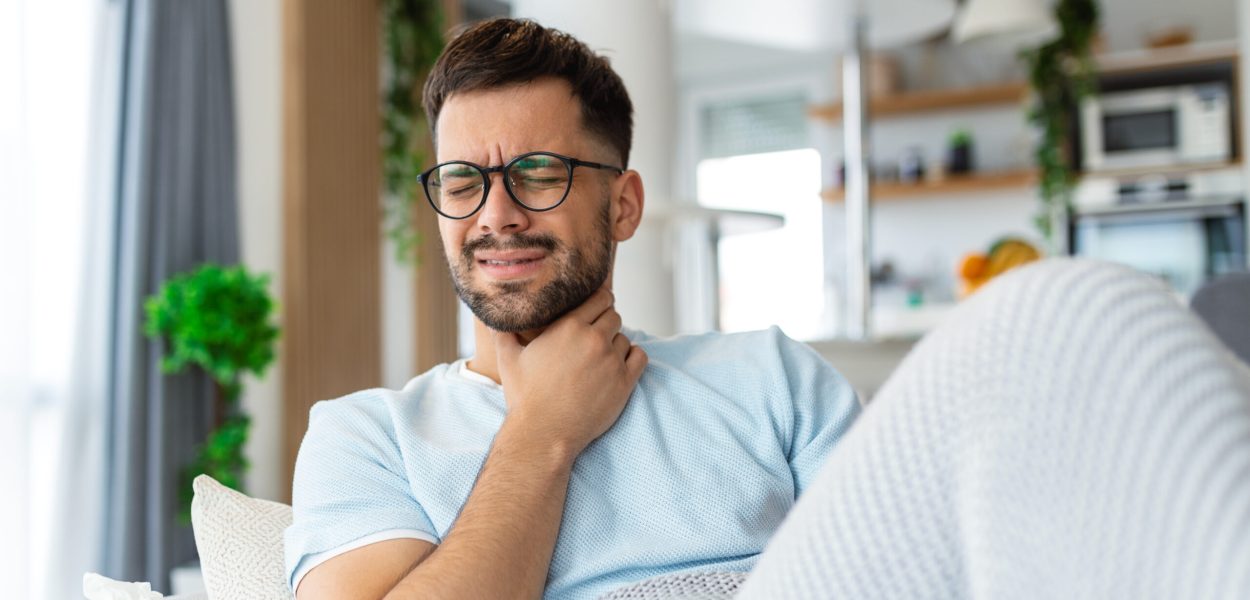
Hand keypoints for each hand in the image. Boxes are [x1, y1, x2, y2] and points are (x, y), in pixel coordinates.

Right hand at [493, 288, 647, 458]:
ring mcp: (611, 361)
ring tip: (600, 358)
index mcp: (569, 327)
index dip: (599, 301)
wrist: (544, 433)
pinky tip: (621, 365)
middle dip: (606, 323)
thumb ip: (503, 334)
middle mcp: (594, 339)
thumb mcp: (508, 360)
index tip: (596, 308)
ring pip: (625, 339)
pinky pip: (640, 357)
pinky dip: (633, 358)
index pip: (600, 297)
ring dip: (616, 344)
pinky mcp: (624, 382)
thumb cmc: (525, 397)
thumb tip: (492, 319)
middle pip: (614, 316)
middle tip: (595, 337)